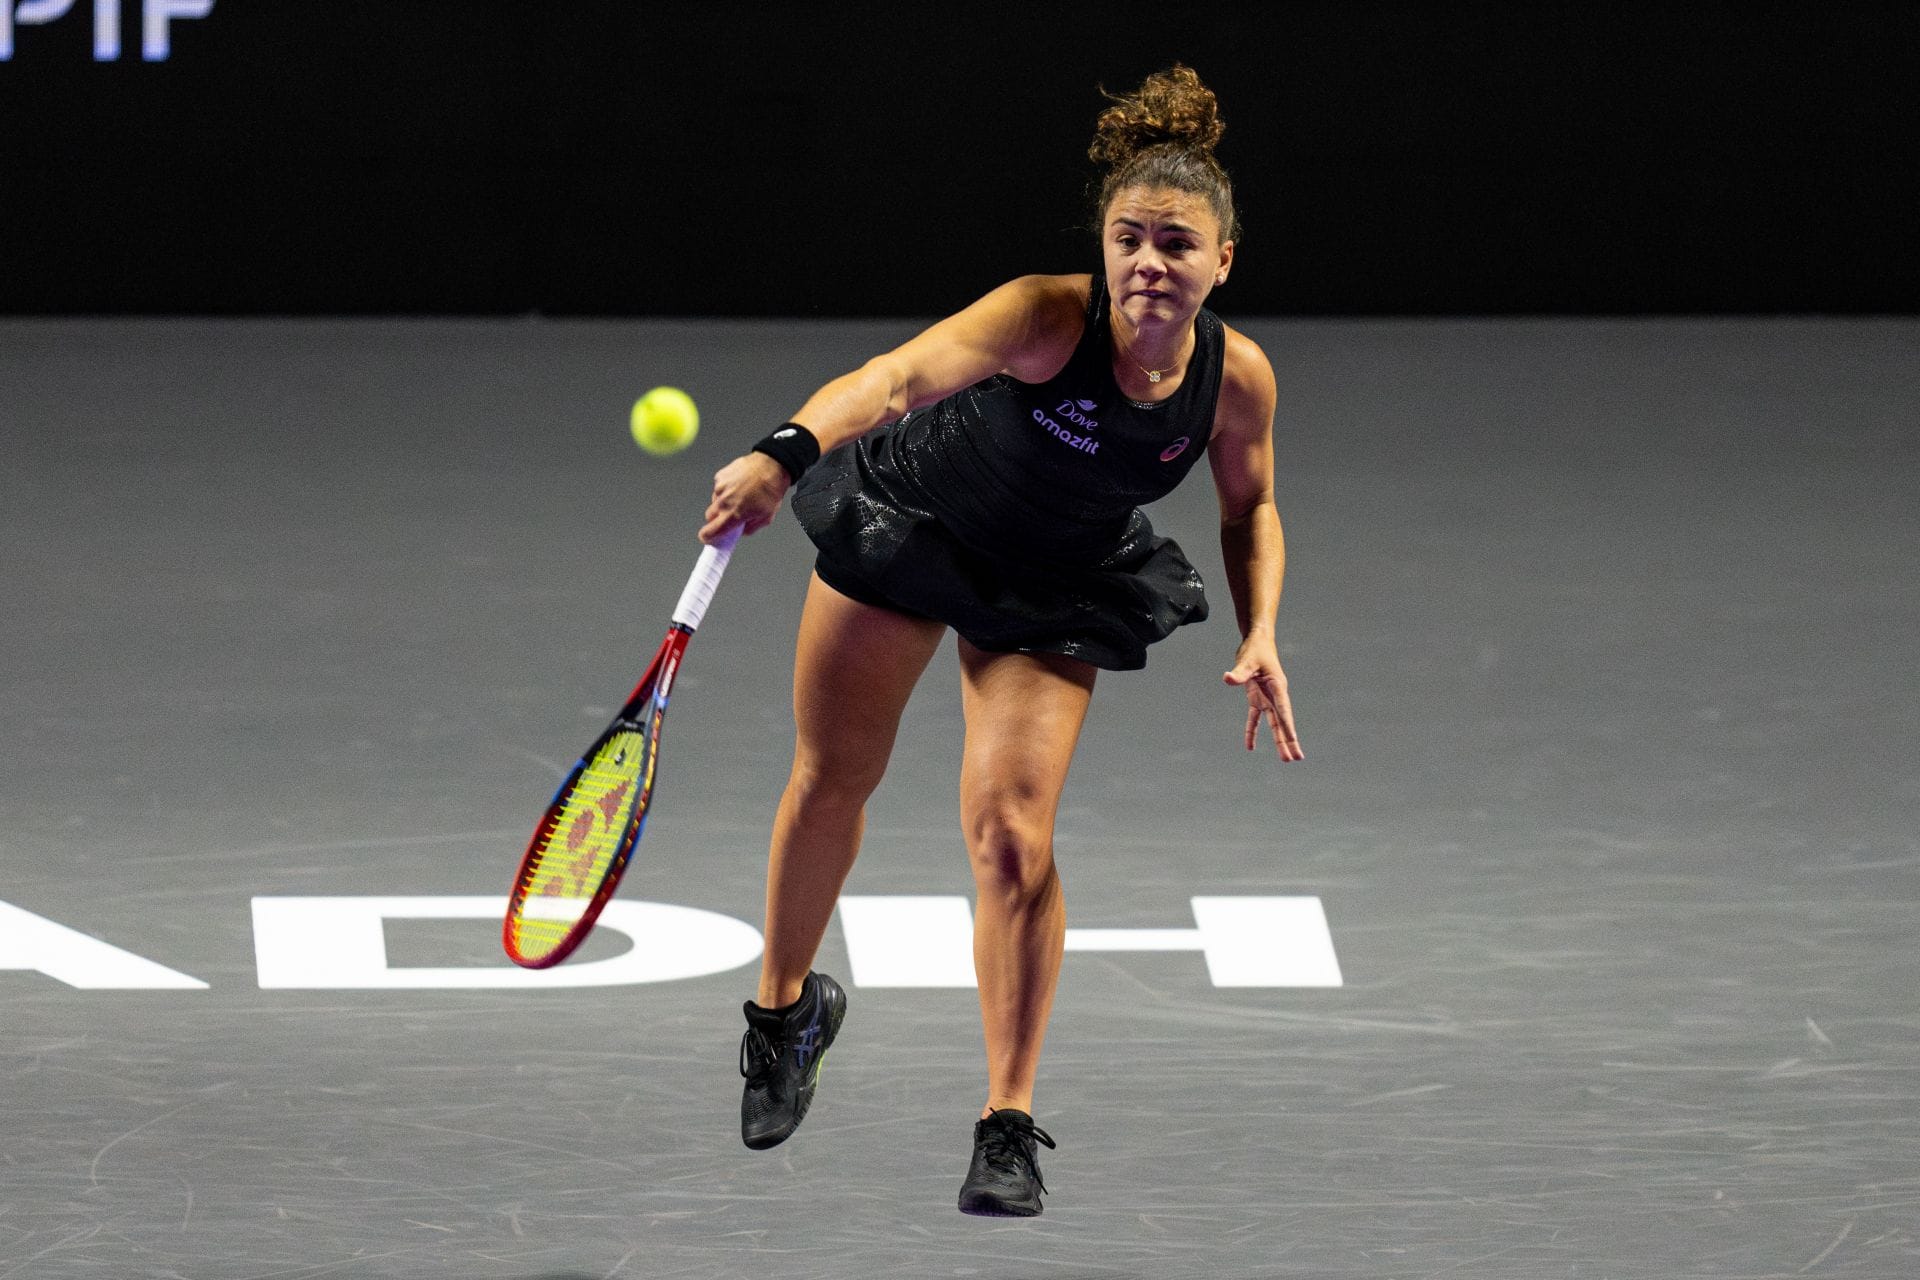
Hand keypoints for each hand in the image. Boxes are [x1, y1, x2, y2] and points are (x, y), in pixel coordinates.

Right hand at [701, 452, 789, 543]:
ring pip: (715, 501)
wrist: (771, 465)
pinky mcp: (720, 476)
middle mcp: (723, 502)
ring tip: (740, 496)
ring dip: (723, 502)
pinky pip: (718, 488)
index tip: (709, 538)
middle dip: (717, 519)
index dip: (707, 537)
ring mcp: (720, 488)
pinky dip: (726, 489)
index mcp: (733, 515)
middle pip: (709, 516)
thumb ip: (749, 528)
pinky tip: (739, 486)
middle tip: (730, 516)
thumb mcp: (766, 518)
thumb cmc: (770, 489)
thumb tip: (740, 531)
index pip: (709, 532)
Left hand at [1224, 637, 1301, 761]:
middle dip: (1289, 740)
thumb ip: (1239, 672)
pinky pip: (1255, 719)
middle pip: (1283, 721)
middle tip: (1297, 758)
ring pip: (1274, 724)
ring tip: (1286, 759)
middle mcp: (1276, 695)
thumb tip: (1227, 679)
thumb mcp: (1246, 659)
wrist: (1257, 642)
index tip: (1294, 740)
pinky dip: (1252, 732)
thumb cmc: (1255, 649)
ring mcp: (1267, 699)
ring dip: (1279, 741)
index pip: (1283, 709)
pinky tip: (1250, 747)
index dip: (1288, 725)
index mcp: (1277, 686)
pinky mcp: (1257, 699)